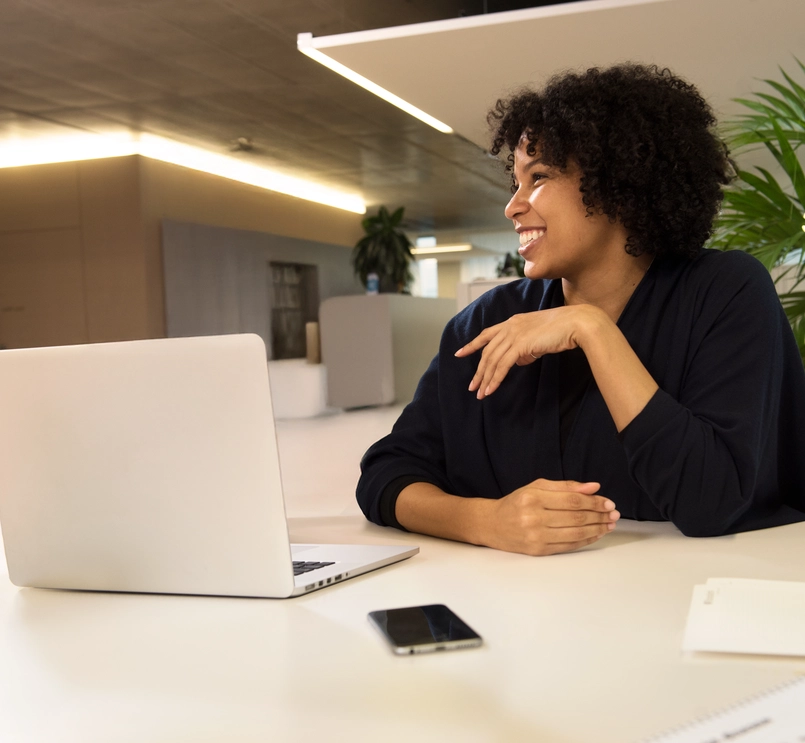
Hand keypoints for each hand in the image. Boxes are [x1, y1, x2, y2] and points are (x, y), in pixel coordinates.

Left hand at [455, 306, 596, 398]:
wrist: (576, 323)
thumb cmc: (563, 330)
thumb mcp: (538, 337)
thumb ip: (525, 347)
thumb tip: (517, 360)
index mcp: (513, 322)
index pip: (487, 334)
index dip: (472, 344)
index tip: (459, 353)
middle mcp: (510, 326)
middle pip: (487, 351)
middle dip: (479, 371)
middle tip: (472, 386)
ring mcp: (514, 334)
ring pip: (492, 360)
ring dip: (485, 379)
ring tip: (480, 394)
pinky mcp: (521, 344)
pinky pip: (502, 365)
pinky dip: (495, 379)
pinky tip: (491, 390)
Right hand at [484, 478, 618, 555]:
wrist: (491, 524)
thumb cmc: (516, 503)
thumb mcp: (536, 487)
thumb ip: (565, 486)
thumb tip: (593, 487)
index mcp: (533, 498)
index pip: (572, 500)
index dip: (594, 502)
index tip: (608, 502)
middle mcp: (534, 518)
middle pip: (576, 517)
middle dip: (599, 515)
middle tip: (614, 514)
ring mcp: (536, 536)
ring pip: (575, 533)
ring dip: (597, 529)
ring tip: (609, 524)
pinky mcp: (538, 551)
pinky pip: (569, 546)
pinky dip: (586, 541)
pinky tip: (596, 534)